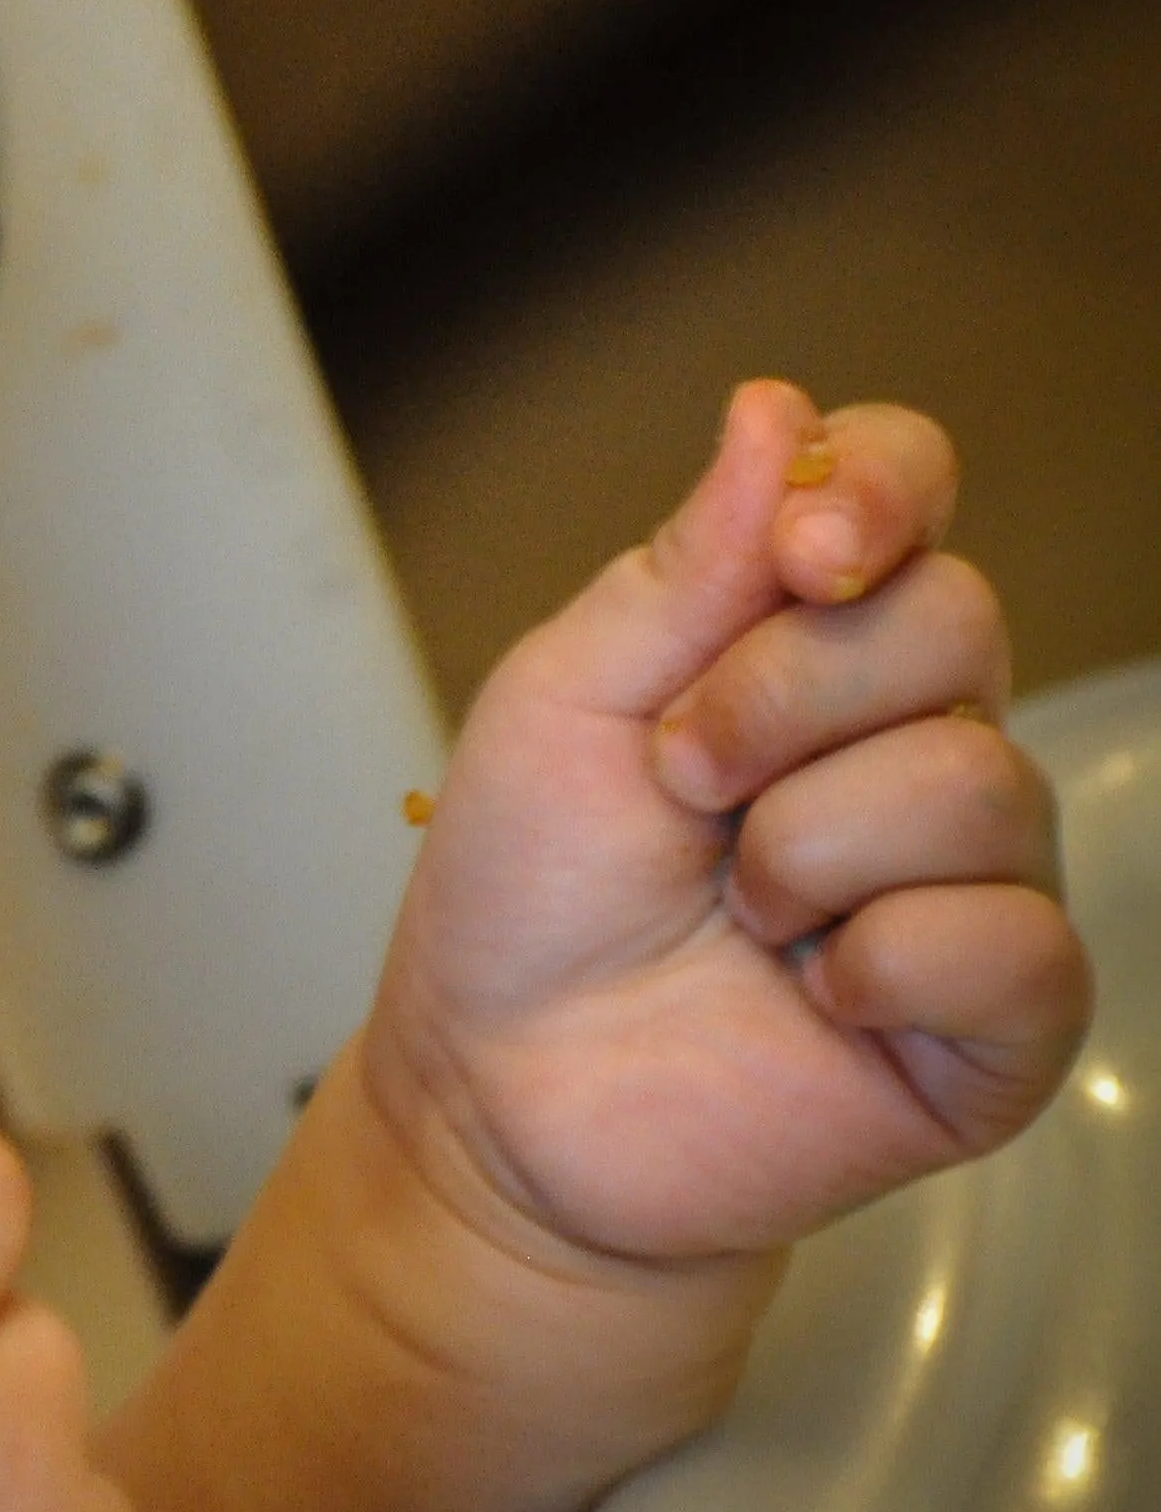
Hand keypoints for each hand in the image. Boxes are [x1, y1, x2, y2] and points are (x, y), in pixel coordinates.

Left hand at [370, 380, 1091, 1283]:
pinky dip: (885, 962)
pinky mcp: (999, 1017)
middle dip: (781, 697)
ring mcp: (966, 874)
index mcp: (805, 640)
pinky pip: (1014, 940)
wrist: (497, 1098)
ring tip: (732, 907)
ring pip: (977, 779)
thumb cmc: (524, 903)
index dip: (884, 487)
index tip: (803, 546)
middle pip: (952, 620)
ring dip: (805, 844)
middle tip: (681, 782)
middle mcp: (909, 735)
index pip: (909, 490)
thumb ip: (683, 567)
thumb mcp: (565, 702)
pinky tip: (815, 994)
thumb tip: (777, 413)